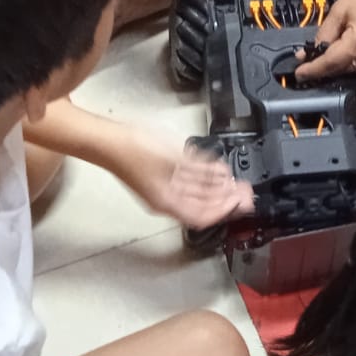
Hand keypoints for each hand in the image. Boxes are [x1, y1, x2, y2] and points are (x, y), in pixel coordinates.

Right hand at [113, 131, 253, 228]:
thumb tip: (221, 176)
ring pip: (196, 193)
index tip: (241, 201)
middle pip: (202, 205)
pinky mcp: (161, 174)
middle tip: (245, 191)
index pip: (203, 215)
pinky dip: (203, 176)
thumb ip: (199, 168)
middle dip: (225, 198)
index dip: (224, 210)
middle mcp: (167, 199)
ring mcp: (164, 186)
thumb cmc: (135, 150)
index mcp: (169, 202)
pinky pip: (187, 180)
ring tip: (235, 180)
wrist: (110, 140)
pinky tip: (215, 169)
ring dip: (216, 187)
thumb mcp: (173, 157)